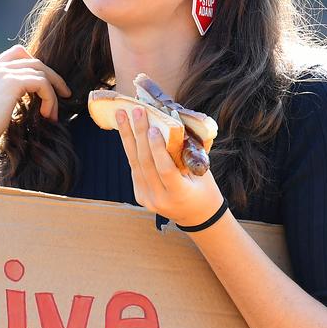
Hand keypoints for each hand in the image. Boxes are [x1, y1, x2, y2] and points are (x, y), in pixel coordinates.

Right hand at [0, 44, 71, 149]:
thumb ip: (8, 96)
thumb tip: (29, 99)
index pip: (18, 53)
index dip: (36, 65)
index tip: (47, 84)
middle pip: (35, 61)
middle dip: (53, 78)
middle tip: (65, 94)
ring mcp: (4, 72)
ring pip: (41, 72)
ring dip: (53, 93)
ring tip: (52, 115)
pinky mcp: (12, 83)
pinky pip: (42, 83)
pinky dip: (50, 99)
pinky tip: (47, 115)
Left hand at [116, 106, 224, 226]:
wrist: (197, 216)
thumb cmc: (204, 189)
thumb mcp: (202, 172)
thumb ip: (188, 152)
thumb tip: (175, 123)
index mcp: (179, 195)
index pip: (165, 170)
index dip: (157, 149)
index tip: (153, 128)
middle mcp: (160, 199)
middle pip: (145, 164)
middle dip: (139, 135)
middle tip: (137, 112)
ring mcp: (147, 199)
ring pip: (135, 164)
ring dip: (128, 138)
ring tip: (122, 116)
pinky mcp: (140, 196)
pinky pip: (134, 169)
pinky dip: (131, 149)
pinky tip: (126, 131)